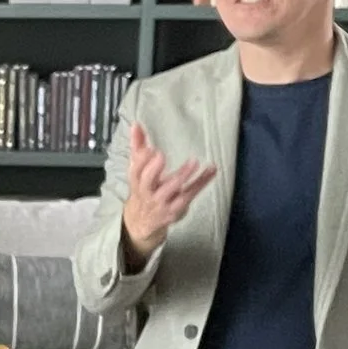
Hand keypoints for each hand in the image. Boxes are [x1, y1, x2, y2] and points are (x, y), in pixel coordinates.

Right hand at [121, 137, 216, 265]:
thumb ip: (137, 146)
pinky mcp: (177, 208)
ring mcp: (162, 202)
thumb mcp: (138, 170)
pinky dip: (202, 181)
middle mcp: (147, 193)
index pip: (135, 171)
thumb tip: (136, 125)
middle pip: (147, 181)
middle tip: (162, 155)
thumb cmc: (142, 190)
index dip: (142, 161)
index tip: (149, 149)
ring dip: (182, 175)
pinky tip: (212, 170)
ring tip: (194, 162)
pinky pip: (191, 193)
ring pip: (171, 189)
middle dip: (154, 169)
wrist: (142, 224)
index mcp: (137, 182)